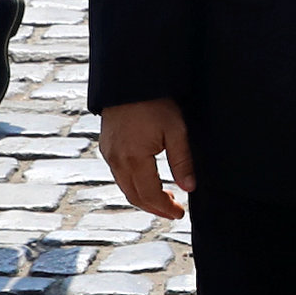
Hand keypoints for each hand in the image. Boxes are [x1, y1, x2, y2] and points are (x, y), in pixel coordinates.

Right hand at [102, 98, 197, 219]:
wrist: (130, 82)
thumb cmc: (154, 103)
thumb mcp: (176, 131)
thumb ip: (182, 161)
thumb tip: (189, 187)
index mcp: (133, 158)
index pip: (149, 195)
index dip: (165, 207)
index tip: (179, 213)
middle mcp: (116, 160)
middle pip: (134, 196)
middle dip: (154, 208)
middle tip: (174, 211)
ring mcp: (108, 154)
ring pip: (125, 187)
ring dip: (144, 197)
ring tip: (165, 198)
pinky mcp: (106, 147)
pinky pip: (118, 175)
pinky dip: (134, 184)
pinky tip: (149, 181)